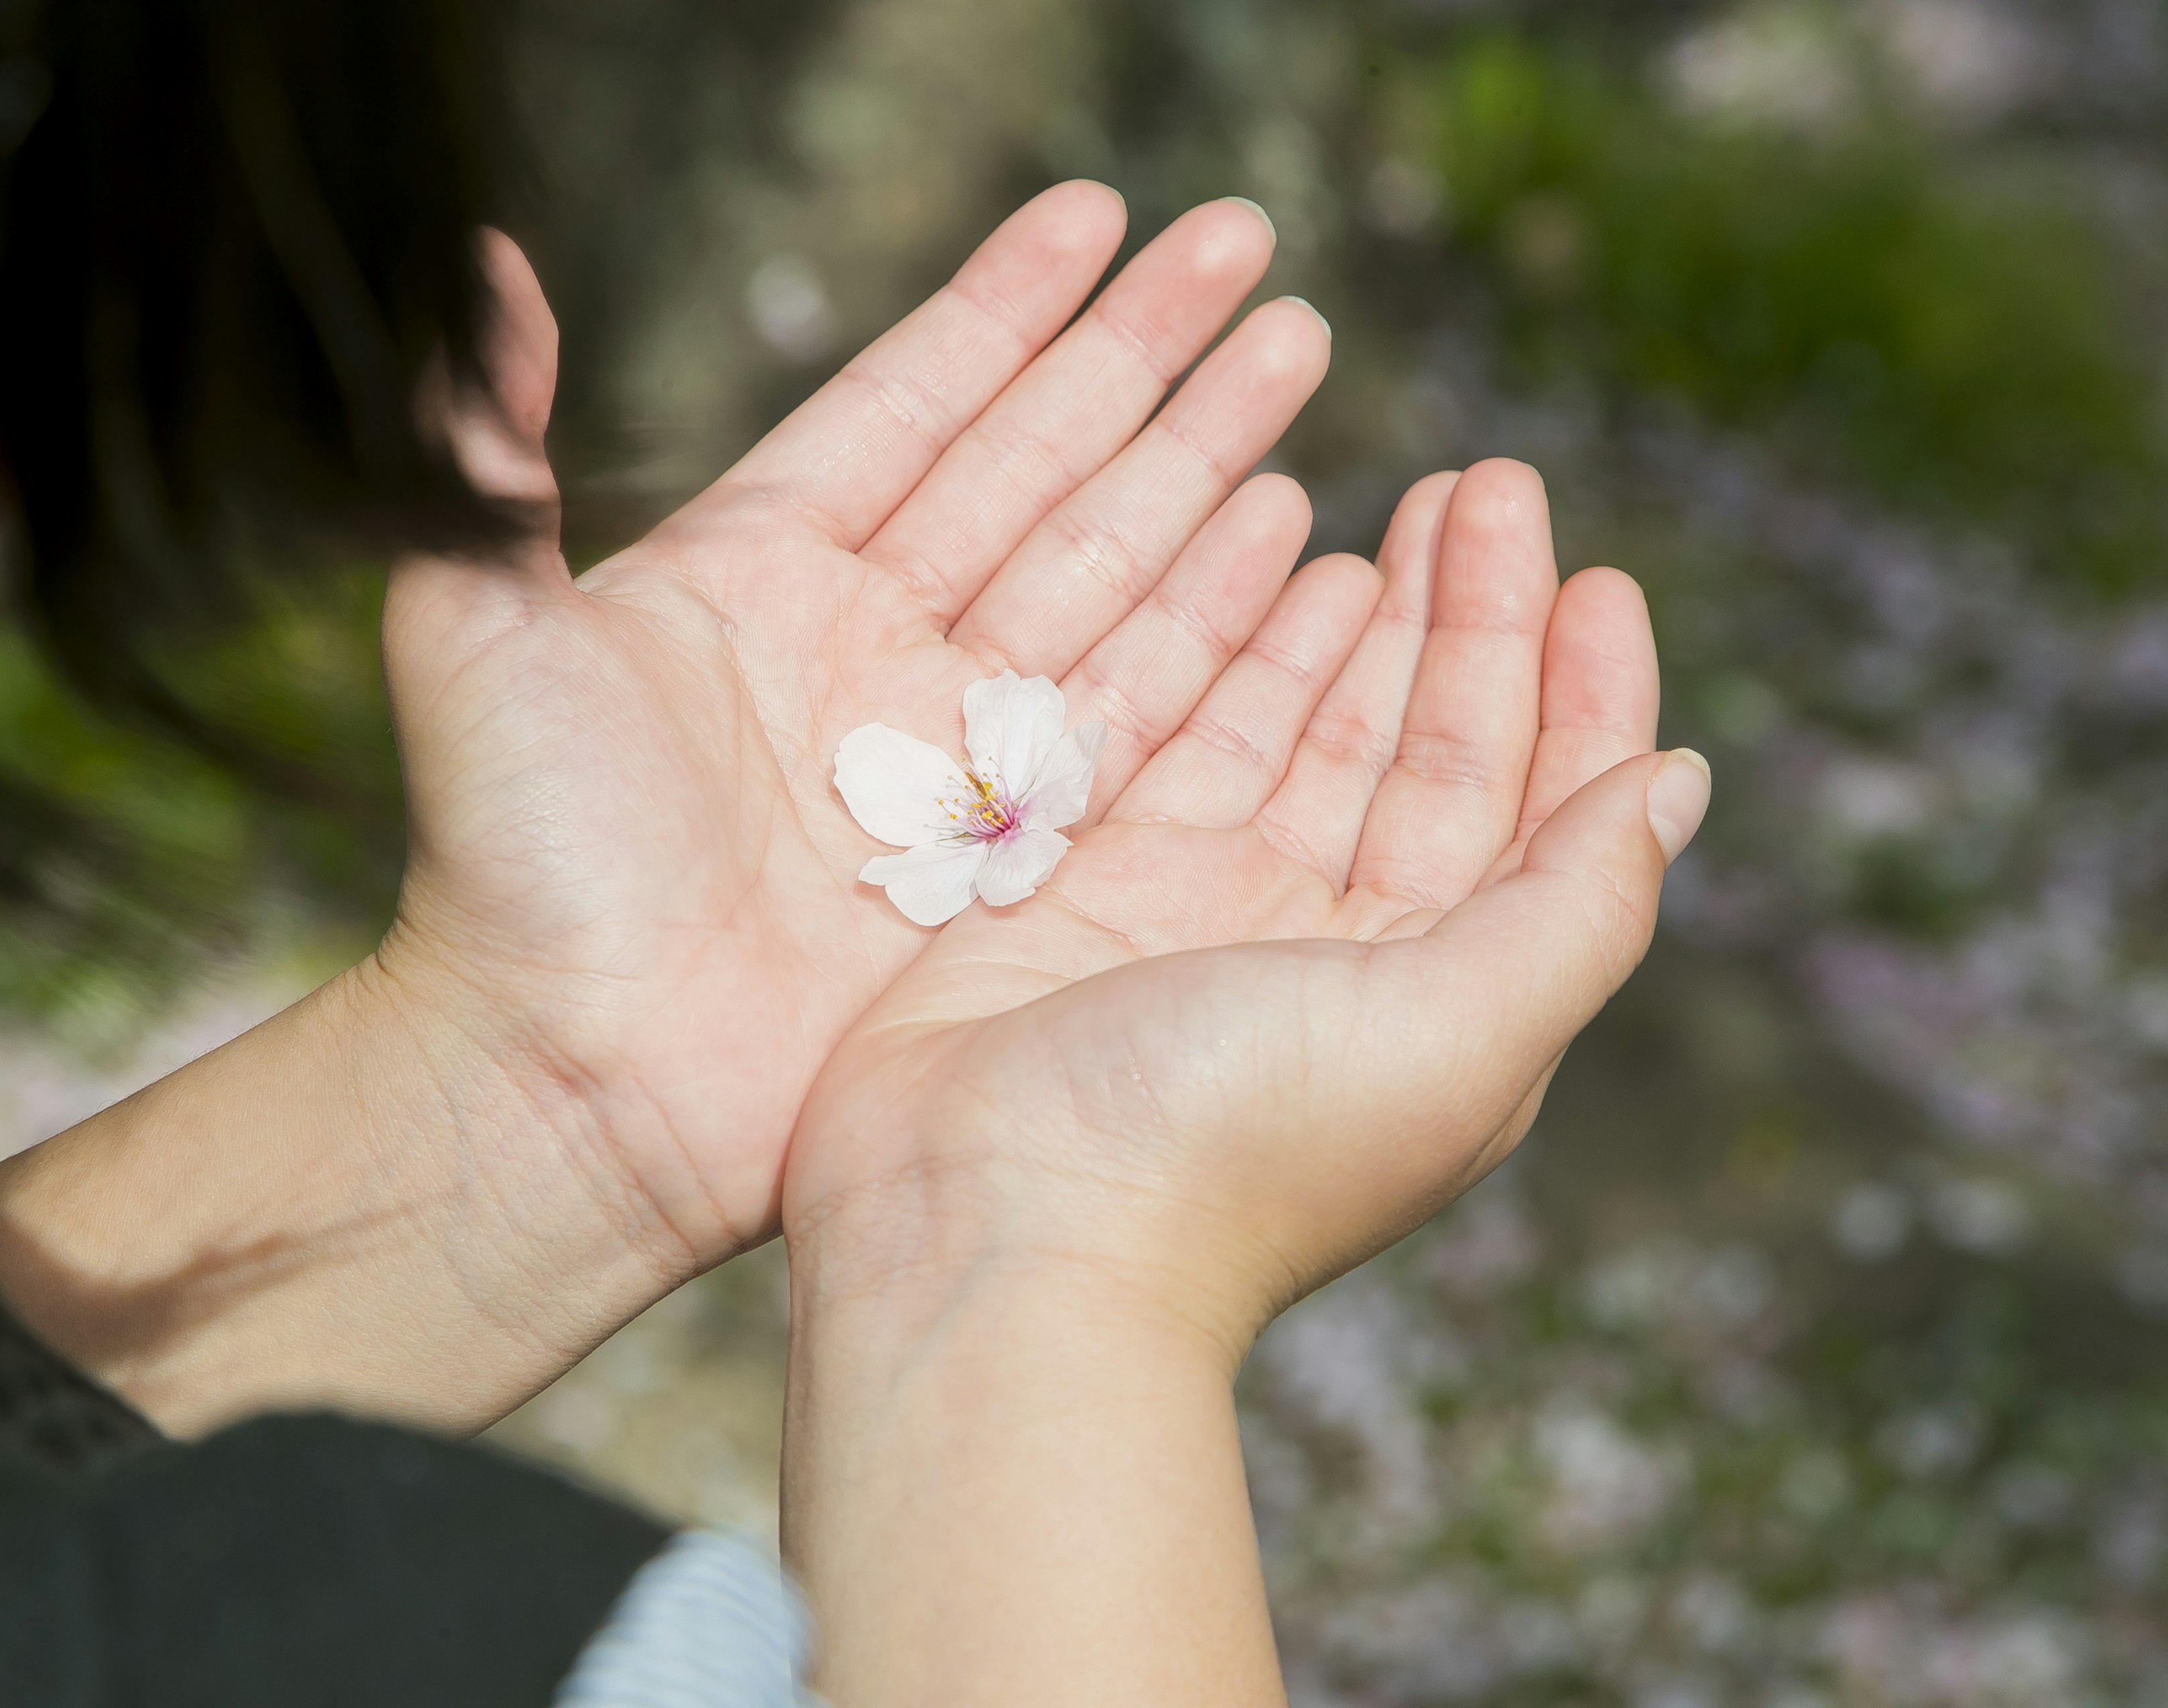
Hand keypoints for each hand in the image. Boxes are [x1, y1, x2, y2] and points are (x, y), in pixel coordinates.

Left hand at [0, 185, 1345, 1434]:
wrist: (566, 1086)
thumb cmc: (505, 867)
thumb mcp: (469, 633)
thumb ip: (489, 452)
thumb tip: (474, 274)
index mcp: (754, 573)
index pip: (910, 403)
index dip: (1004, 306)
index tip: (1099, 212)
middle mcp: (866, 648)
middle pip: (1038, 465)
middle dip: (1148, 357)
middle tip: (1254, 248)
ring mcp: (947, 755)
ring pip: (1108, 571)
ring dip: (1205, 466)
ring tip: (1299, 356)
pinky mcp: (1009, 857)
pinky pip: (1140, 714)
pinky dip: (1218, 627)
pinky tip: (1292, 542)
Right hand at [777, 459, 1705, 1707]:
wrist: (983, 1236)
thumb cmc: (1231, 1149)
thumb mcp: (1459, 1032)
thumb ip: (1579, 905)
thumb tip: (1680, 784)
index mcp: (1441, 993)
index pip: (1540, 810)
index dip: (1582, 694)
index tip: (1599, 575)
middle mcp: (1333, 949)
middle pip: (1428, 747)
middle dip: (1471, 617)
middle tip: (1490, 484)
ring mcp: (1203, 912)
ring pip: (1307, 728)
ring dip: (1363, 620)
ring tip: (1404, 508)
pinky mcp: (1086, 885)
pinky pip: (1179, 734)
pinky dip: (1231, 654)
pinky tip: (1269, 575)